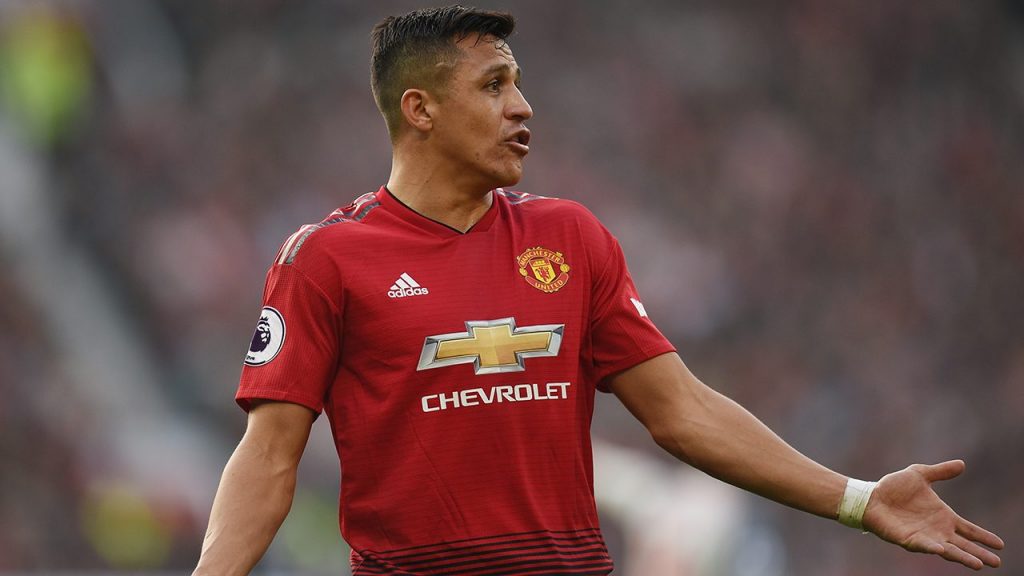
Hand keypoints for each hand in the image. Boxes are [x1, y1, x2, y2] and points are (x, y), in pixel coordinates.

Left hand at [862, 460, 1003, 569]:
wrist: (871, 496)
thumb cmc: (894, 487)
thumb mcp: (919, 474)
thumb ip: (940, 471)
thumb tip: (962, 464)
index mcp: (943, 517)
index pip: (969, 530)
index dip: (984, 537)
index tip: (1000, 545)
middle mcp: (937, 530)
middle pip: (963, 545)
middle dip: (980, 554)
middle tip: (996, 562)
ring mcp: (924, 537)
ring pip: (948, 550)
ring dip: (962, 557)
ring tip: (978, 564)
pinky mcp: (908, 540)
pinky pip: (923, 546)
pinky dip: (933, 548)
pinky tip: (942, 551)